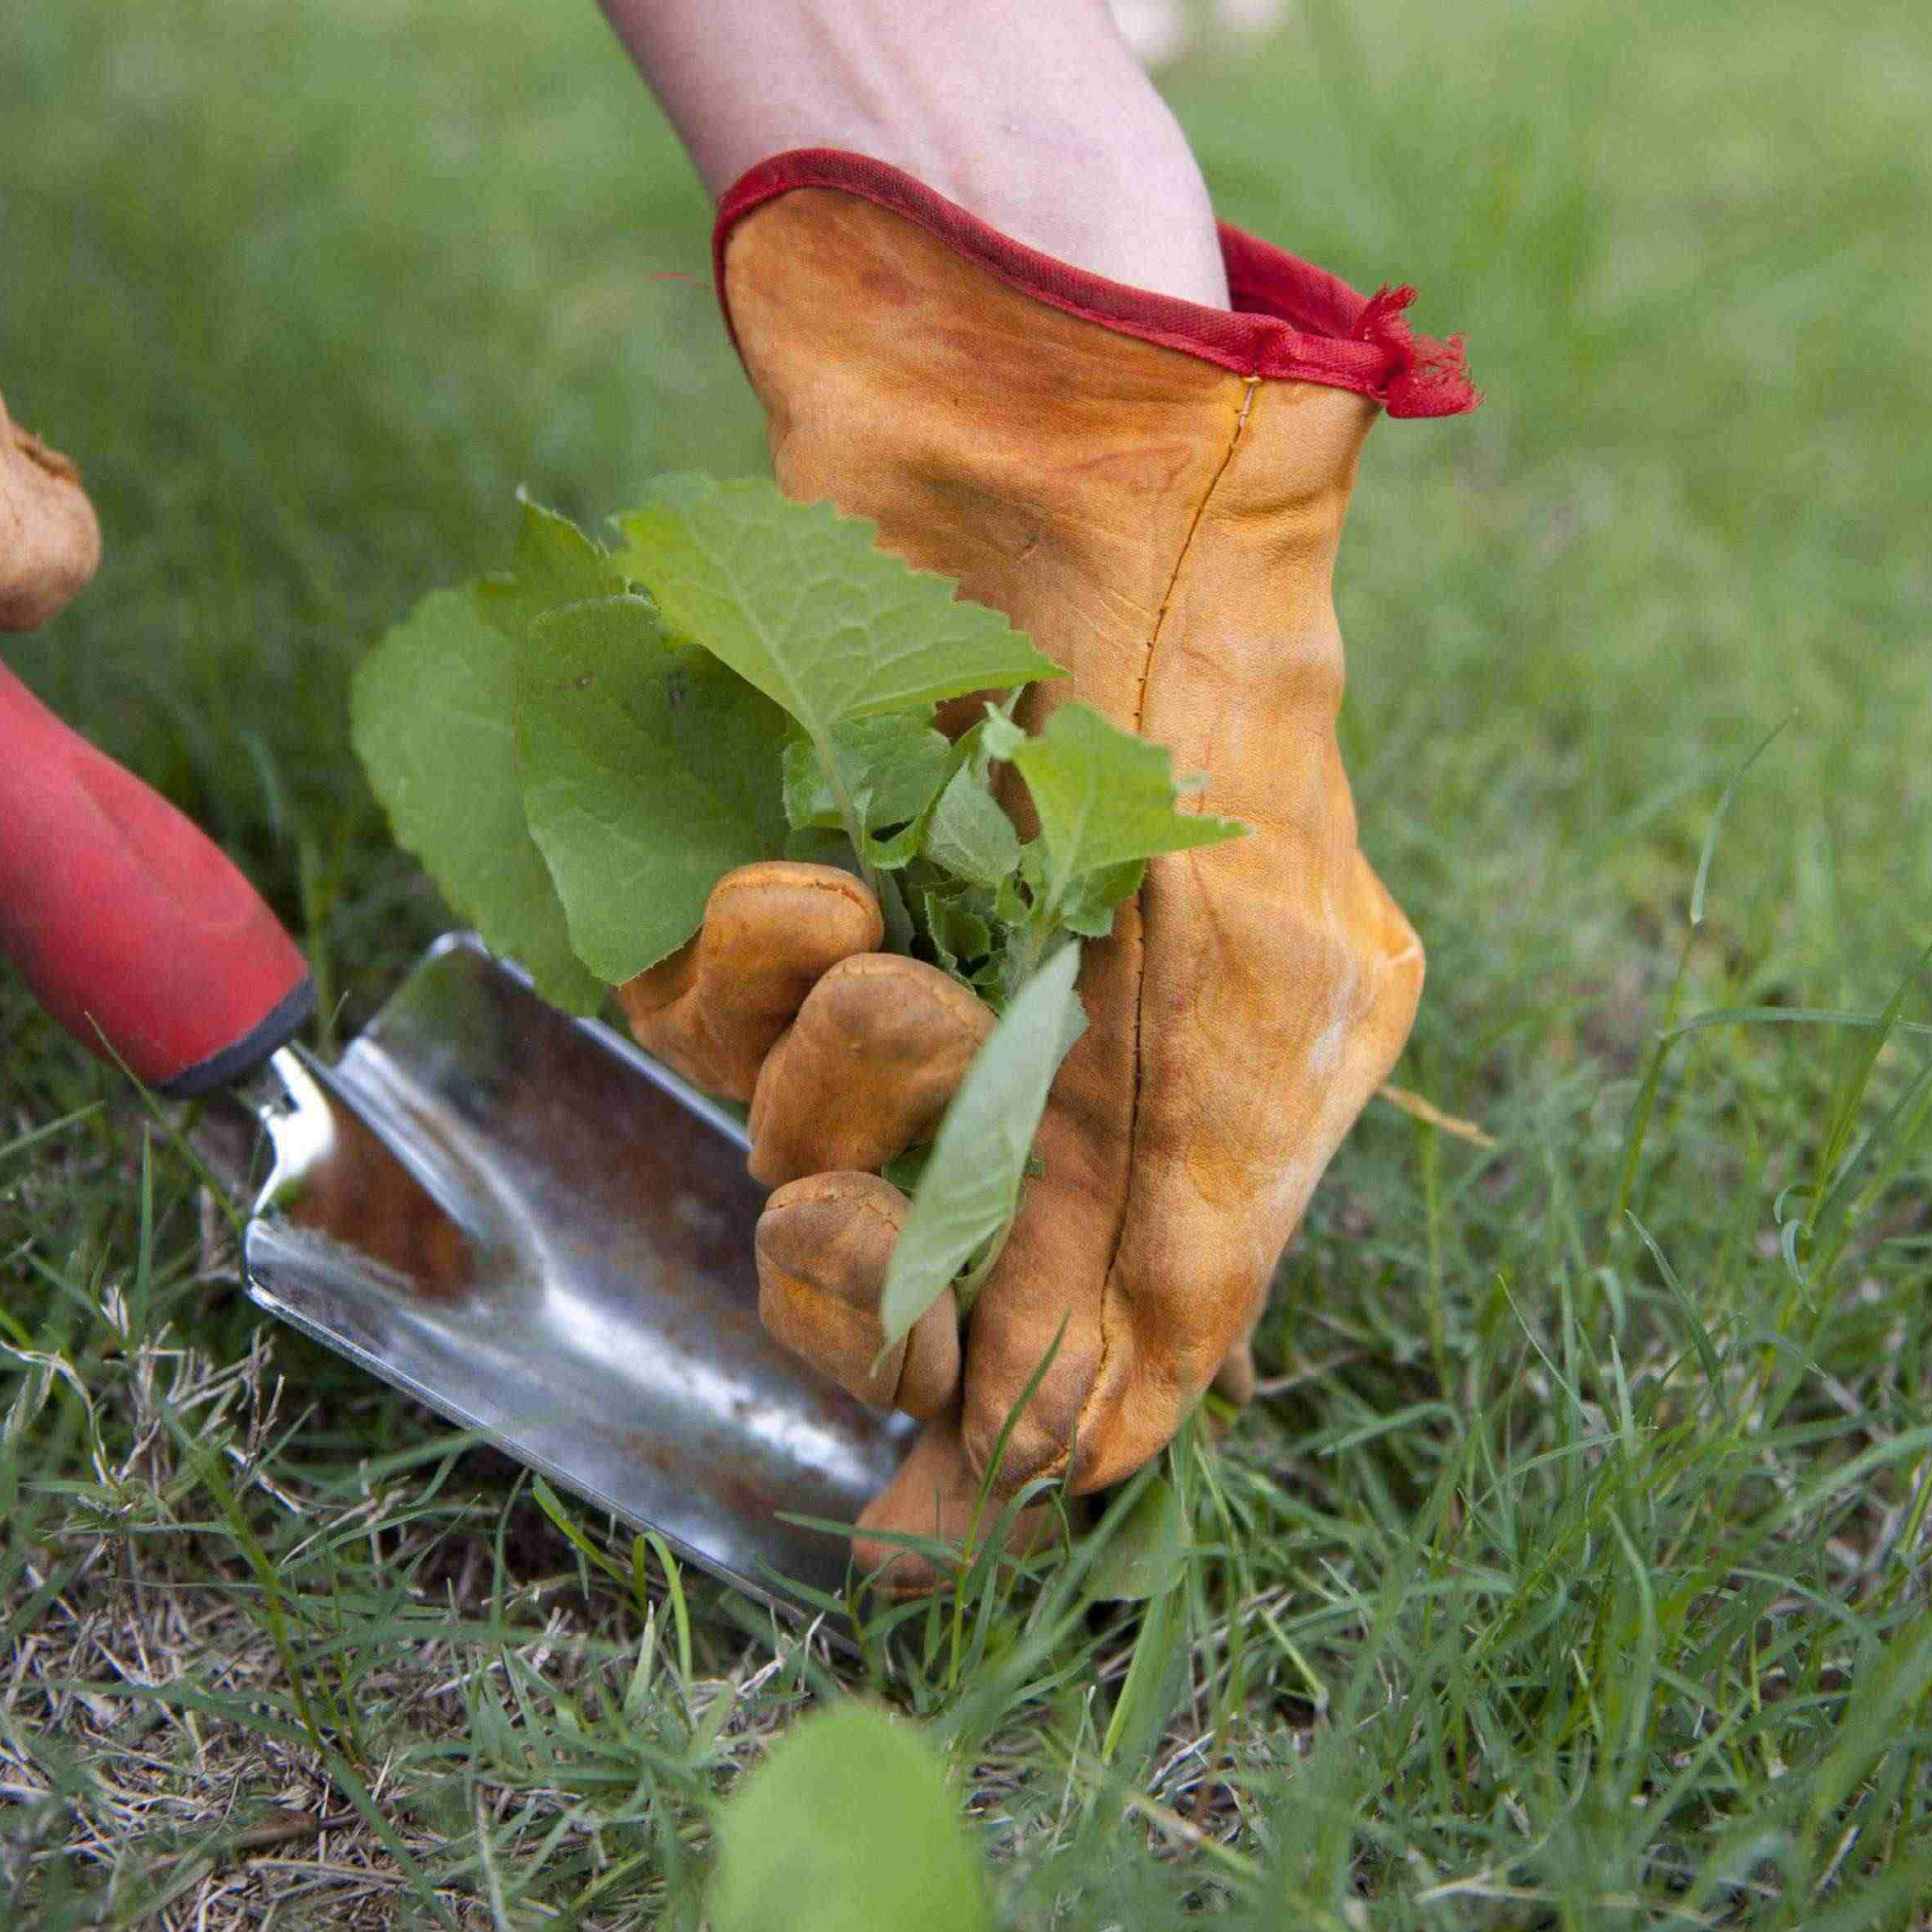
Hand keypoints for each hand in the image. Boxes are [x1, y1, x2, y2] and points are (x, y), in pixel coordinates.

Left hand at [622, 150, 1470, 1576]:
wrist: (1036, 395)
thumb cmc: (1183, 661)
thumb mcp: (1242, 959)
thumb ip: (1189, 1207)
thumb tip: (1103, 1443)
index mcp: (1207, 1092)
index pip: (1094, 1356)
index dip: (989, 1455)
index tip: (891, 1536)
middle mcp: (1047, 1051)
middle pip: (916, 1292)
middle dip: (865, 1276)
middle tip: (838, 1214)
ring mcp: (903, 956)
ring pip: (792, 1150)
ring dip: (812, 1078)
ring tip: (863, 940)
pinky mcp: (763, 863)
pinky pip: (688, 1012)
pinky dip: (726, 958)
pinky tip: (791, 867)